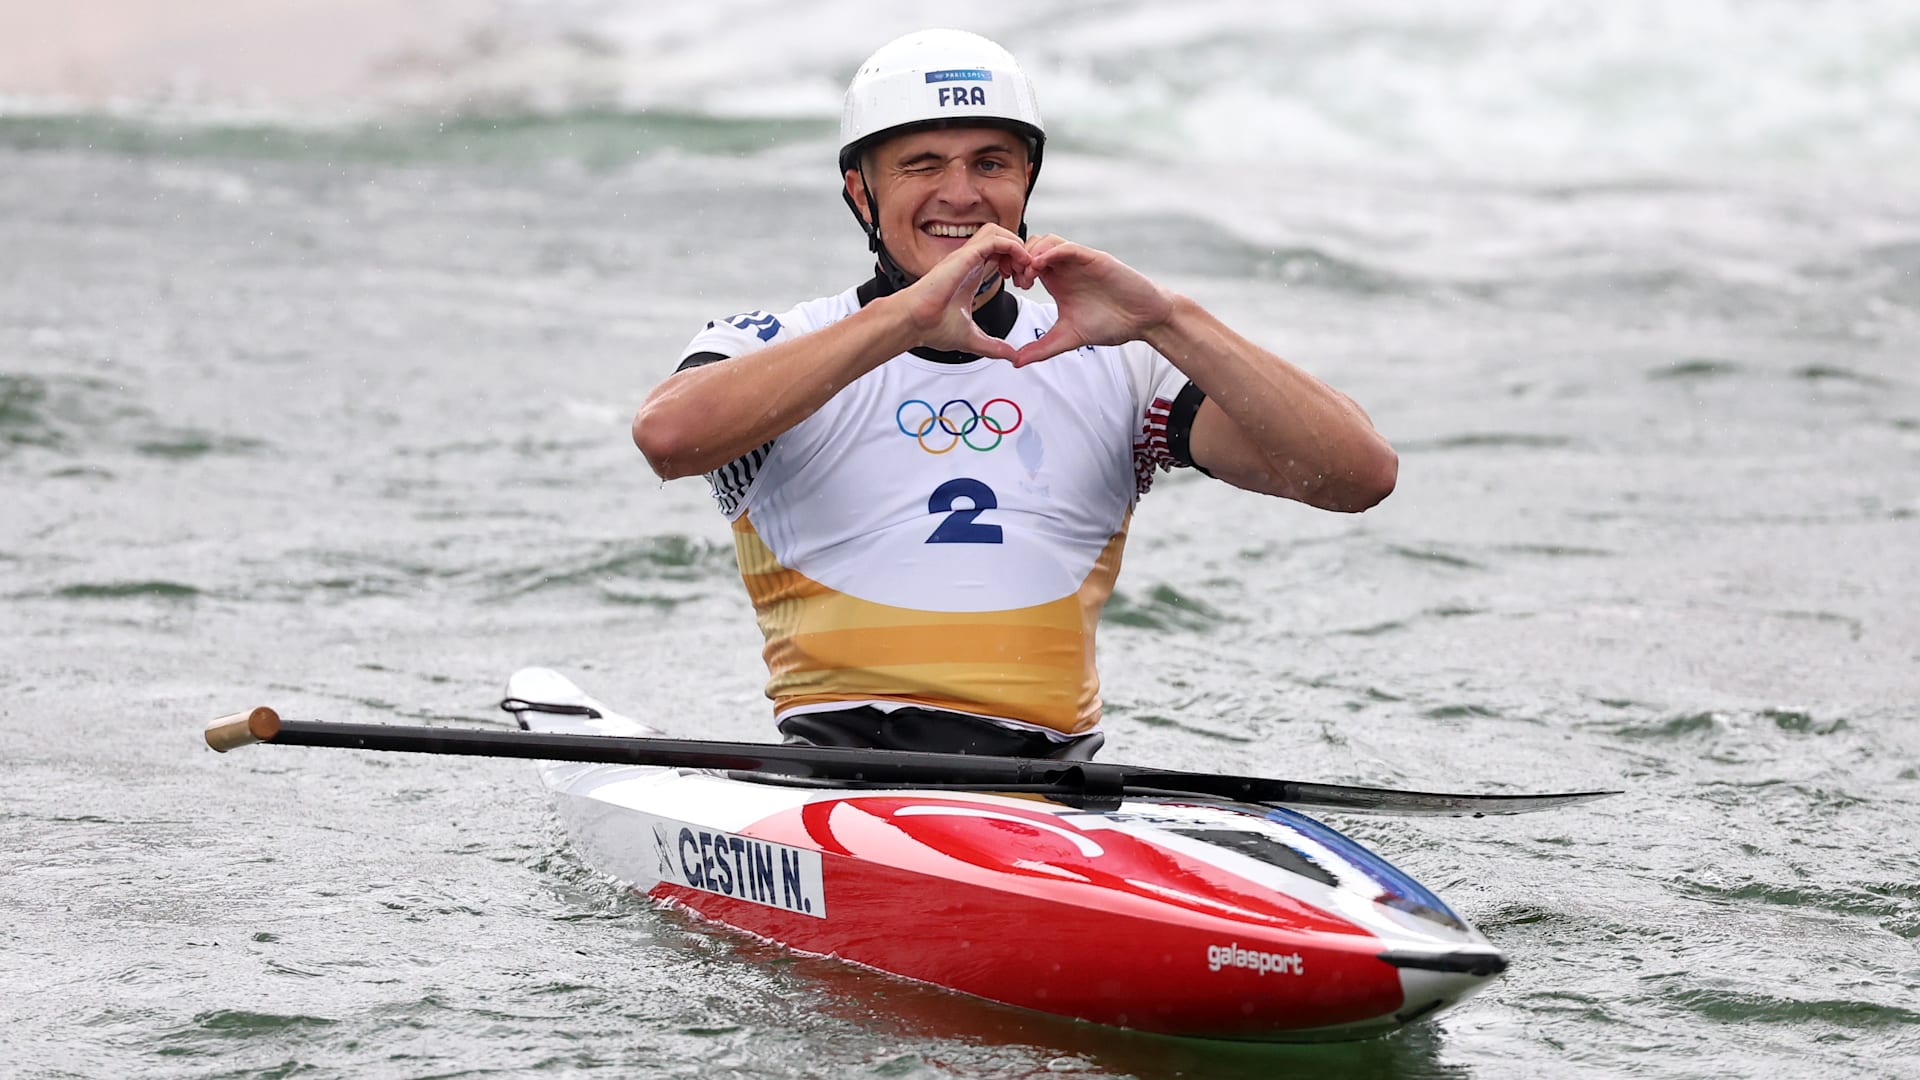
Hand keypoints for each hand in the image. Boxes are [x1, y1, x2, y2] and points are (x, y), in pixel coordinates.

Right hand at [897, 224, 1031, 359]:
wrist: (914, 323)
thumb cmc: (932, 327)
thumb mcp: (973, 338)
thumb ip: (994, 346)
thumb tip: (1011, 357)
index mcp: (971, 274)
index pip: (998, 254)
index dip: (1016, 263)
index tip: (1022, 284)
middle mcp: (969, 262)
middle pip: (1001, 238)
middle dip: (1020, 253)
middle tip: (1025, 275)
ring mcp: (966, 256)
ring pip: (999, 232)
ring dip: (1017, 246)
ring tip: (1023, 268)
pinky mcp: (965, 256)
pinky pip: (995, 239)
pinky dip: (1012, 246)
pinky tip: (1019, 263)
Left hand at [1012, 235, 1175, 367]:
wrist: (1142, 319)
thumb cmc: (1109, 324)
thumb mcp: (1068, 337)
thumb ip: (1042, 349)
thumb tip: (1016, 362)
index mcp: (1057, 281)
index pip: (1027, 264)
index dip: (1014, 270)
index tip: (1010, 286)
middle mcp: (1066, 267)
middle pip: (1031, 247)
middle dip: (1019, 259)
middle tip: (1018, 280)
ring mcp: (1079, 261)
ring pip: (1047, 241)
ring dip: (1032, 253)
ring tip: (1029, 275)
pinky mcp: (1094, 258)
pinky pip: (1068, 247)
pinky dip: (1052, 251)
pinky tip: (1042, 265)